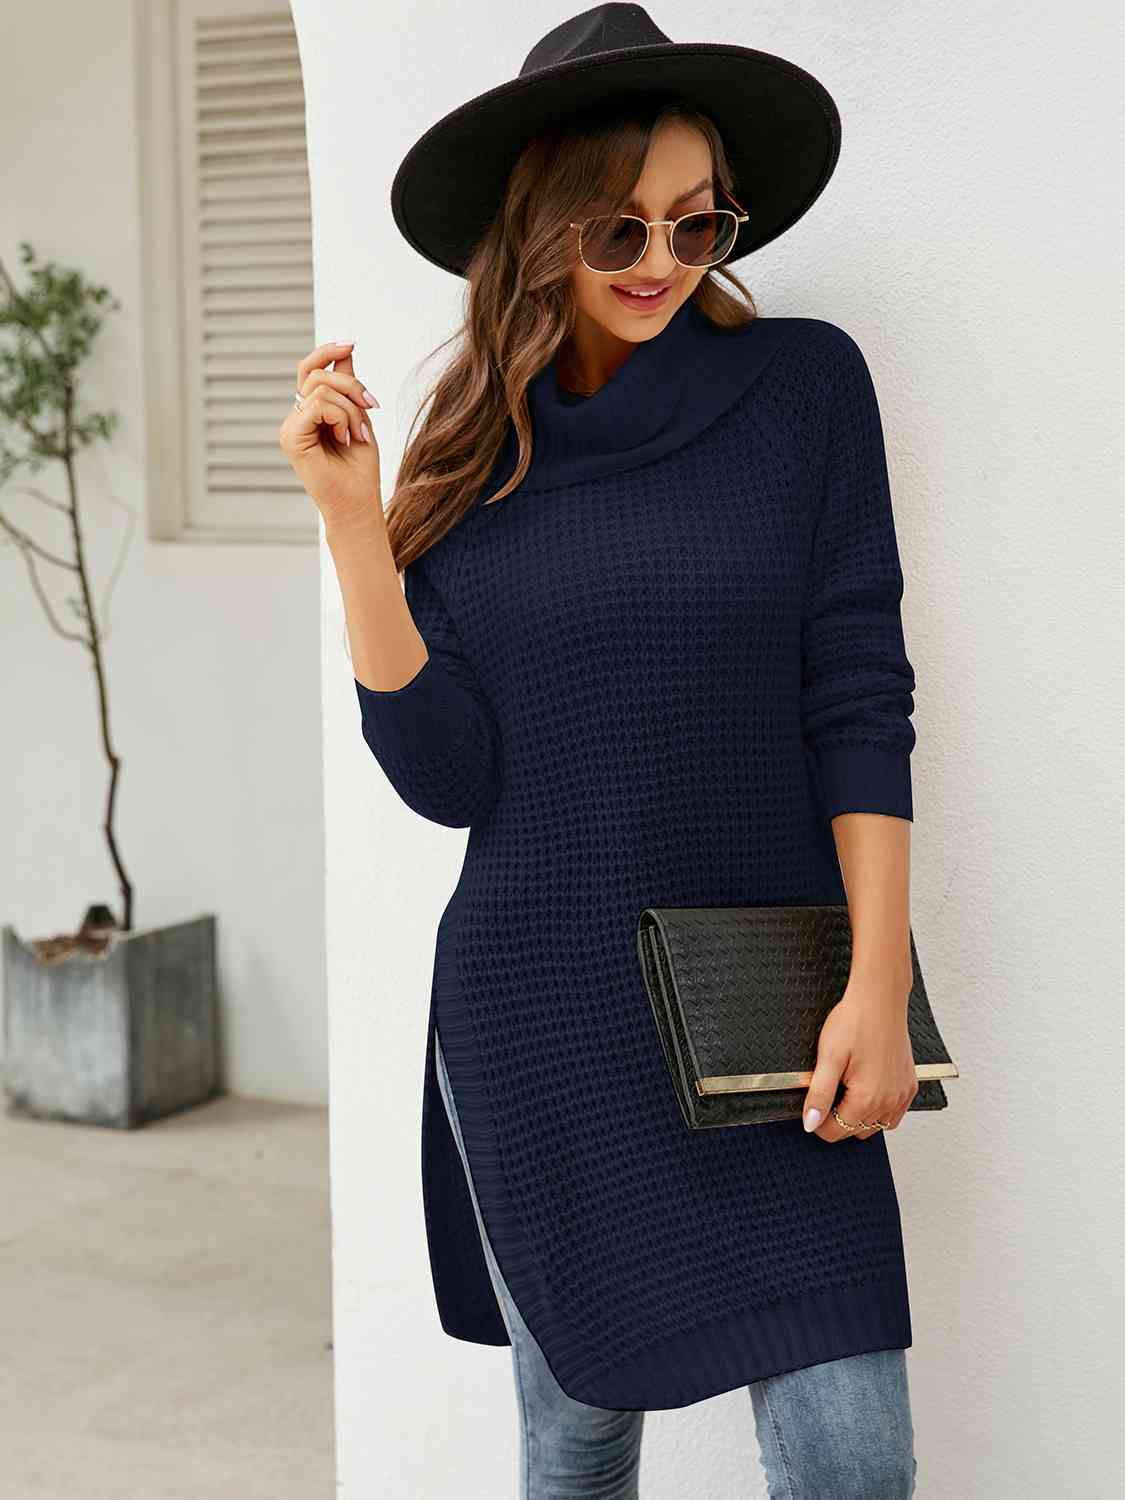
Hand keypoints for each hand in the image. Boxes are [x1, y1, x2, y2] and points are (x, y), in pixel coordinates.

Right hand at [279, 340, 382, 531]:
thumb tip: (347, 348)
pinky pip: (319, 406)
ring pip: (321, 388)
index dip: (328, 351)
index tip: (351, 342)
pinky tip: (347, 438)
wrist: (358, 504)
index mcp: (308, 412)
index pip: (310, 369)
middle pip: (318, 373)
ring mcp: (290, 427)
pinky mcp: (291, 438)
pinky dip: (342, 418)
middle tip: (372, 407)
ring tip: (358, 435)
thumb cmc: (360, 468)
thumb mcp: (359, 416)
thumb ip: (347, 386)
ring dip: (351, 409)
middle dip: (352, 385)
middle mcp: (295, 417)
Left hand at [801, 973, 918, 1141]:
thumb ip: (819, 1095)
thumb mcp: (828, 1057)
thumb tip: (810, 1124)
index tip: (813, 1104)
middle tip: (829, 1092)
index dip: (818, 1121)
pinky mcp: (909, 1085)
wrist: (880, 999)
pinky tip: (869, 1090)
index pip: (835, 1132)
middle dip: (838, 1119)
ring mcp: (902, 1094)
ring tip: (847, 1090)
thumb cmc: (855, 1021)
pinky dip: (880, 1110)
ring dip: (860, 1117)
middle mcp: (889, 1101)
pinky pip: (894, 1113)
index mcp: (867, 1098)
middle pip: (855, 1130)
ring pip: (876, 1125)